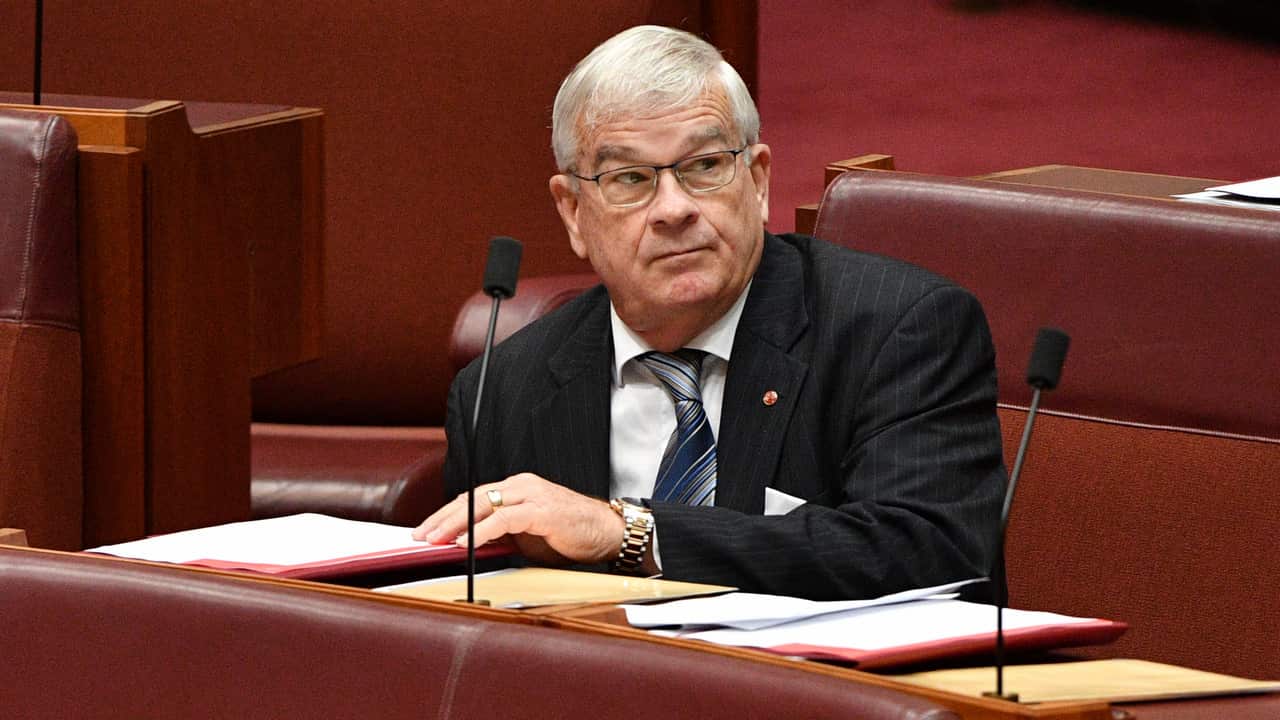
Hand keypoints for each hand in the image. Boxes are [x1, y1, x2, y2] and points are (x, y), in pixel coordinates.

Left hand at [411, 473, 623, 565]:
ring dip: (455, 524)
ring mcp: (532, 495)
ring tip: (436, 539)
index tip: (427, 531)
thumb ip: (502, 535)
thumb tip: (470, 546)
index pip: (473, 498)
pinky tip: (466, 542)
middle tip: (421, 535)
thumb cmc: (571, 535)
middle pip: (472, 498)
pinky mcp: (542, 510)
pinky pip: (505, 519)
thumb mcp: (528, 535)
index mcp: (517, 488)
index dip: (447, 514)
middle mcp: (522, 486)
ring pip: (483, 504)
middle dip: (442, 517)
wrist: (608, 533)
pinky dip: (482, 531)